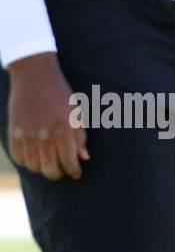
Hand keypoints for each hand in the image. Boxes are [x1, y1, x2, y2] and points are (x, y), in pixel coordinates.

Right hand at [6, 52, 88, 180]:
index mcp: (63, 129)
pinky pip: (18, 157)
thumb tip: (84, 159)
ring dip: (41, 168)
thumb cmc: (60, 95)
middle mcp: (45, 134)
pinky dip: (26, 161)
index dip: (73, 171)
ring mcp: (27, 134)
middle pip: (50, 169)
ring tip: (47, 162)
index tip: (75, 173)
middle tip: (61, 171)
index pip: (69, 161)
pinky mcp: (13, 131)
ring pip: (34, 166)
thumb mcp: (76, 113)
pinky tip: (33, 156)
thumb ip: (80, 137)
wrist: (34, 76)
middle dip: (58, 175)